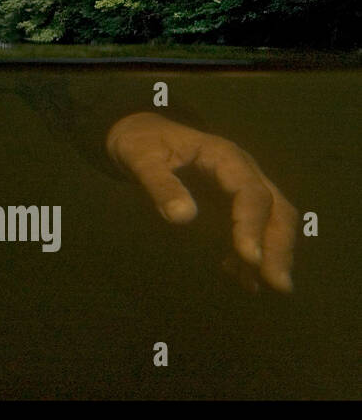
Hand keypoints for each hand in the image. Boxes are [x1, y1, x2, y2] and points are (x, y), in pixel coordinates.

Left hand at [105, 112, 296, 292]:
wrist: (141, 133)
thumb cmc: (142, 143)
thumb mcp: (142, 160)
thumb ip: (161, 185)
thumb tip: (183, 217)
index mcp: (225, 156)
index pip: (251, 191)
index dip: (252, 224)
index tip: (249, 257)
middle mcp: (244, 171)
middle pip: (276, 207)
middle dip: (279, 246)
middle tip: (278, 285)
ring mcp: (243, 187)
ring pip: (274, 219)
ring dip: (273, 253)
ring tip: (259, 286)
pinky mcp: (234, 202)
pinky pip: (257, 227)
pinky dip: (253, 252)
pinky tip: (241, 277)